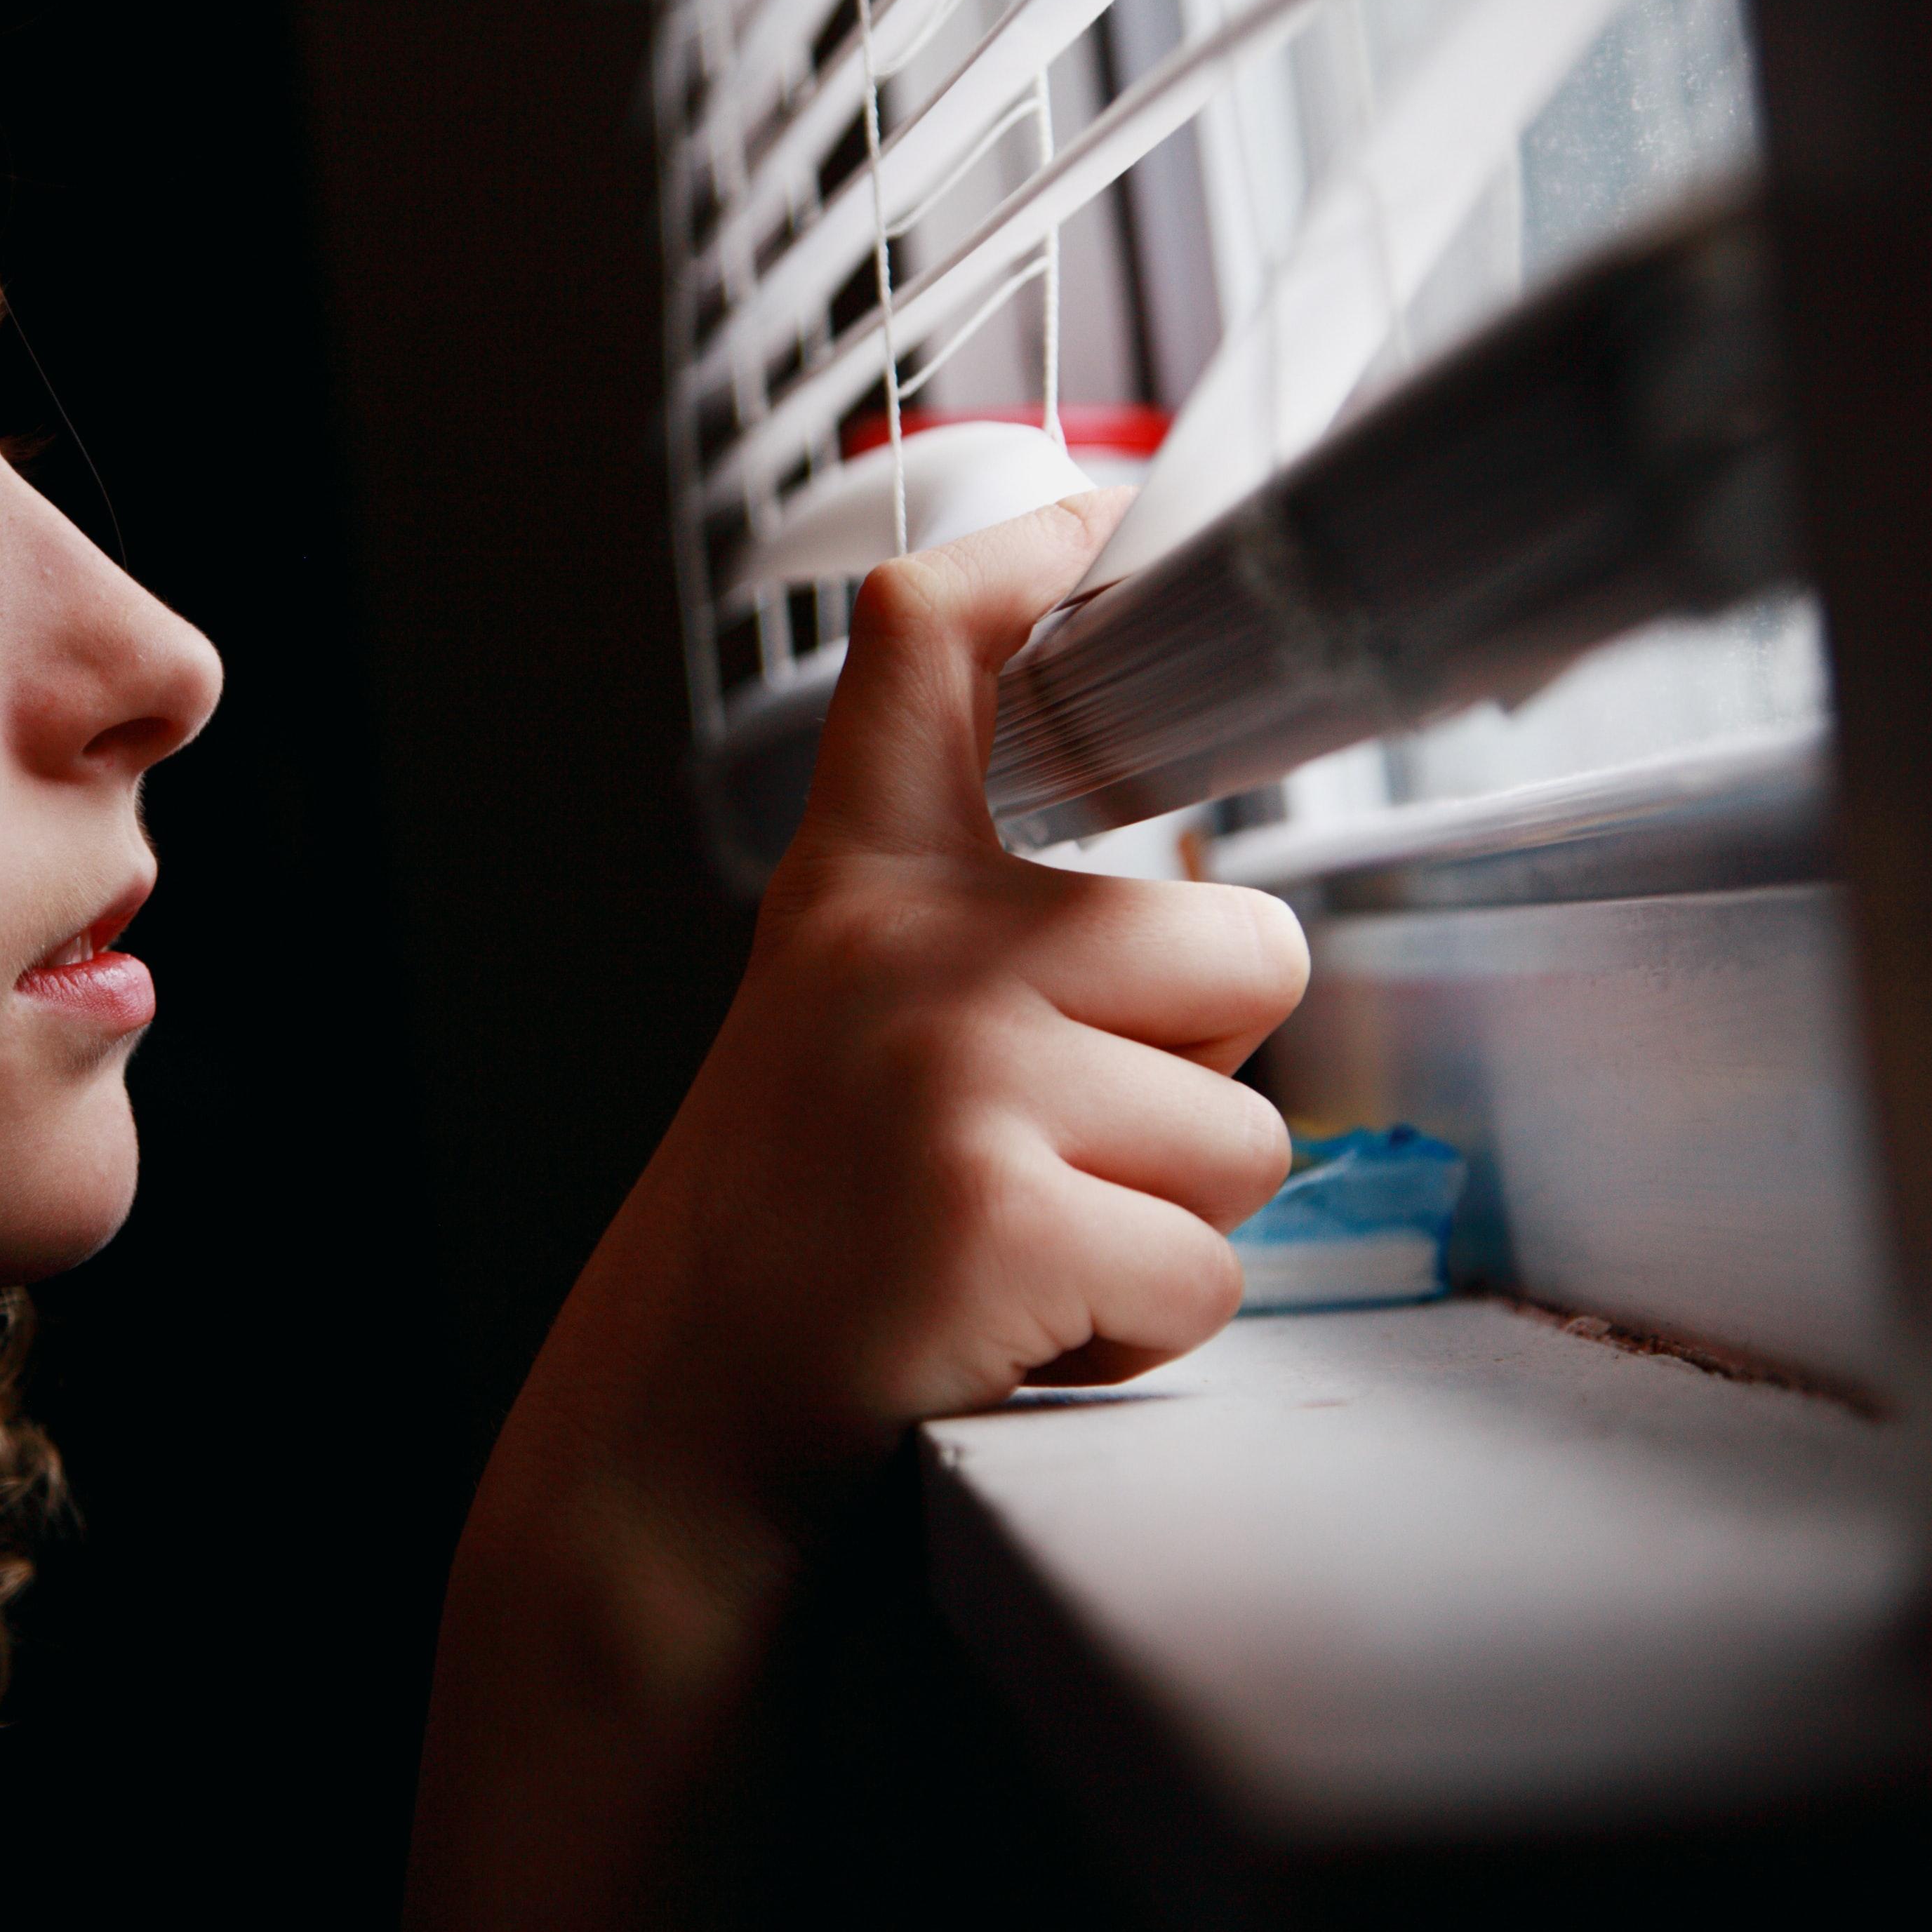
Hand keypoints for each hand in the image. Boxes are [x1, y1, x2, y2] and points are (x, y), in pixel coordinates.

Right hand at [527, 490, 1308, 1529]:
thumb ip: (979, 928)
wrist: (680, 1422)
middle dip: (1199, 1074)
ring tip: (1022, 1243)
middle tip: (1050, 1145)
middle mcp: (905, 953)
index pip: (928, 662)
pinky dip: (1138, 1330)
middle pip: (1244, 946)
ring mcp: (952, 1078)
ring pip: (1250, 1137)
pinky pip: (1208, 1273)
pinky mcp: (1000, 1216)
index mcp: (862, 890)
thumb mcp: (840, 1016)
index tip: (1080, 508)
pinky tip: (1017, 1324)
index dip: (1020, 566)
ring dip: (1167, 1221)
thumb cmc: (798, 1223)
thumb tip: (1188, 906)